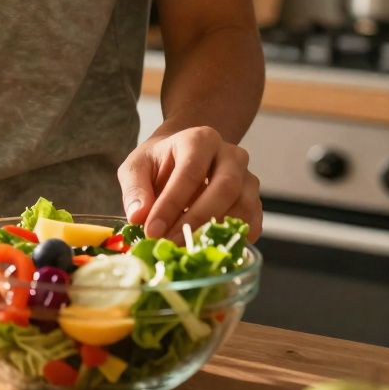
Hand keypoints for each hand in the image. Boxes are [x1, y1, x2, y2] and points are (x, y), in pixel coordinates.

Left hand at [118, 126, 261, 242]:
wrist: (182, 156)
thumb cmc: (159, 162)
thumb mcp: (136, 167)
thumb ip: (135, 189)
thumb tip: (138, 217)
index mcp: (200, 140)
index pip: (190, 172)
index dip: (171, 204)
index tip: (152, 230)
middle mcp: (231, 155)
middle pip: (225, 188)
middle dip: (196, 220)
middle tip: (170, 243)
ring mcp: (247, 177)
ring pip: (243, 206)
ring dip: (216, 232)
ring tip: (186, 249)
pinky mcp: (253, 199)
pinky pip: (253, 222)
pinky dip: (234, 239)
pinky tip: (209, 248)